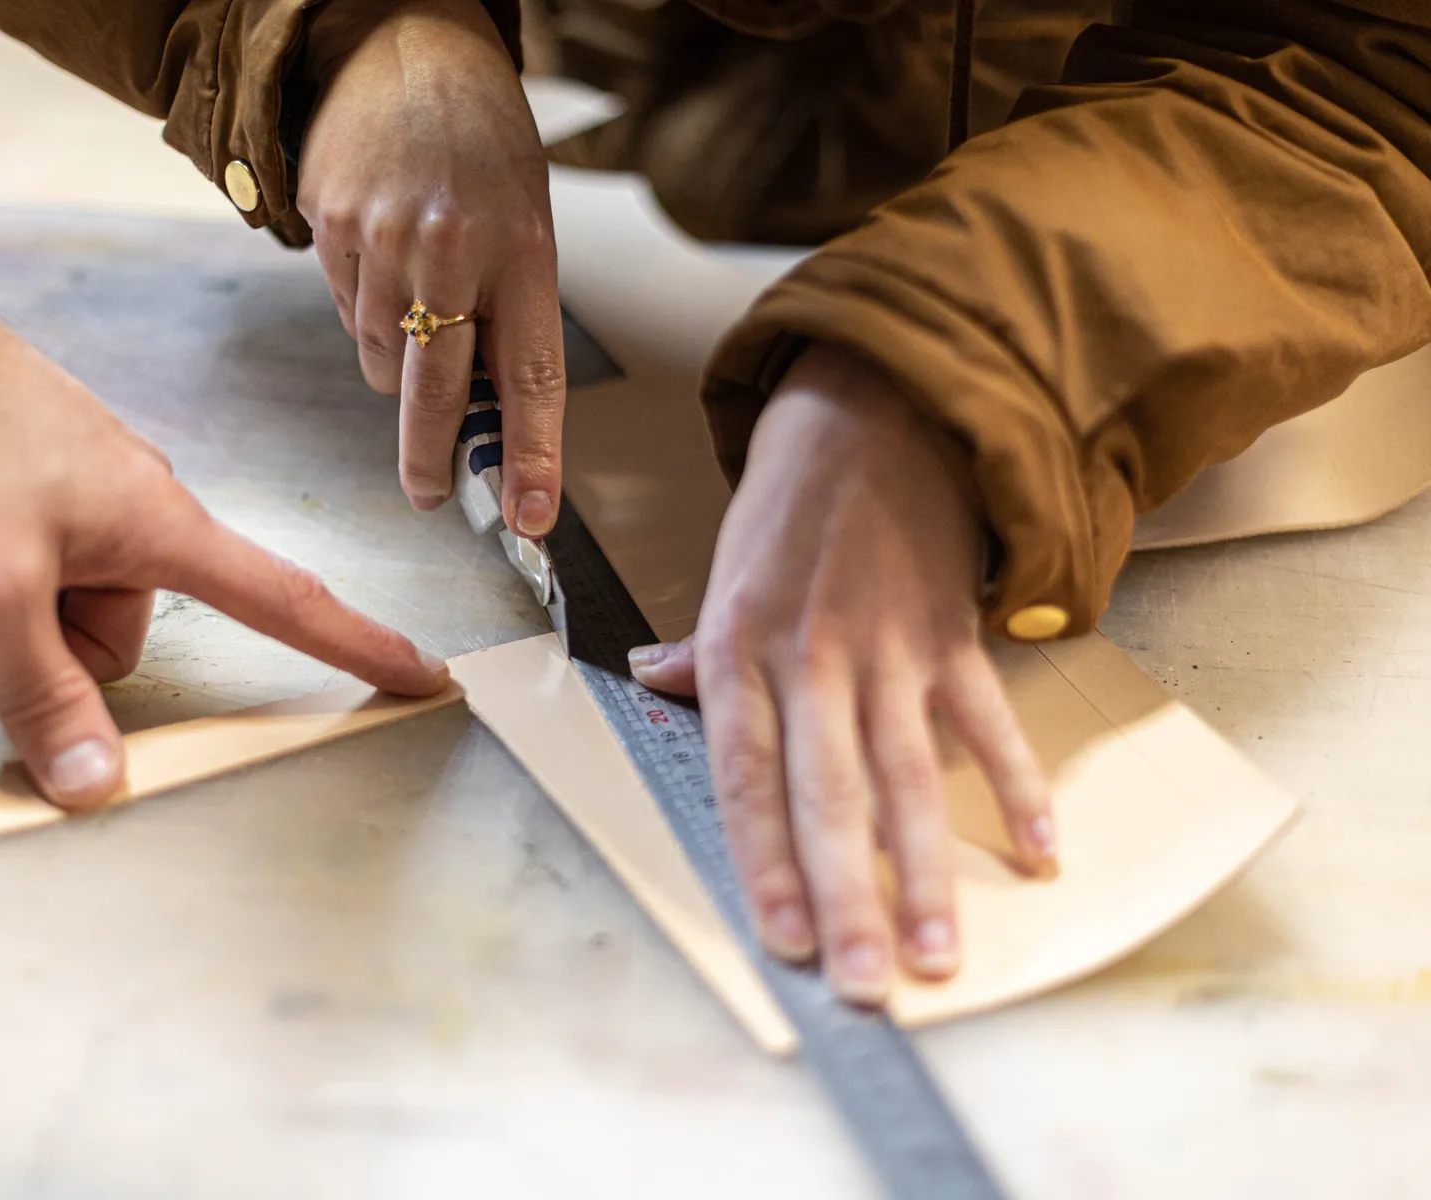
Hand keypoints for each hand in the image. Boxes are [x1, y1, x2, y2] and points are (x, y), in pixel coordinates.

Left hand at [0, 241, 449, 806]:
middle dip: (51, 655)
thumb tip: (97, 789)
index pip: (285, 602)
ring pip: (73, 609)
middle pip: (127, 636)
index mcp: (161, 526)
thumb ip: (44, 696)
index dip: (360, 647)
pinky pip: (42, 569)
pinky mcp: (43, 484)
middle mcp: (141, 509)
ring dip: (9, 625)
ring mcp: (91, 494)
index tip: (424, 676)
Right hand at [297, 0, 563, 536]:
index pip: (530, 376)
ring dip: (398, 361)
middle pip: (436, 392)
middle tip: (429, 492)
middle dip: (431, 458)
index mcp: (522, 248)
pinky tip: (381, 259)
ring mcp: (383, 240)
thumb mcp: (525, 217)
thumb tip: (487, 416)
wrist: (404, 42)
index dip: (532, 456)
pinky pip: (345, 315)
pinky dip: (364, 311)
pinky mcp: (330, 230)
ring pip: (382, 360)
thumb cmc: (480, 137)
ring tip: (416, 297)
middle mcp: (452, 249)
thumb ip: (510, 310)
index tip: (531, 515)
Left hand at [628, 344, 1054, 1004]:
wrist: (876, 410)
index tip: (783, 939)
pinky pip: (988, 721)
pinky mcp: (952, 635)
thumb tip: (655, 687)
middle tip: (864, 983)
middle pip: (829, 796)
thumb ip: (701, 649)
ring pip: (909, 776)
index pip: (745, 776)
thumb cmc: (791, 502)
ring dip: (927, 869)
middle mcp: (812, 658)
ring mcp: (889, 649)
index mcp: (740, 649)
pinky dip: (1015, 785)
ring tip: (939, 953)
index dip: (762, 860)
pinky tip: (1037, 853)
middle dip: (847, 897)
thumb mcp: (725, 574)